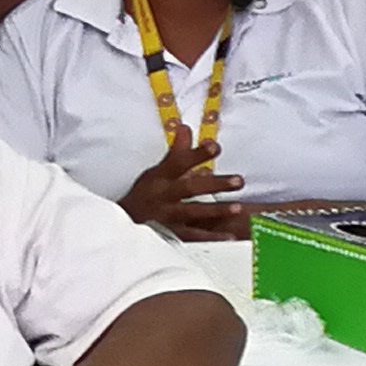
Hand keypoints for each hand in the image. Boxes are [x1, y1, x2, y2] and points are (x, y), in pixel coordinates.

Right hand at [120, 140, 249, 239]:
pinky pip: (193, 236)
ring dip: (216, 210)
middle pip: (189, 188)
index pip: (178, 162)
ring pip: (192, 212)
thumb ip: (176, 152)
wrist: (126, 224)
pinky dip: (211, 238)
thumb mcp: (157, 171)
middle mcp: (164, 195)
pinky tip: (230, 237)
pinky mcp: (171, 234)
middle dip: (214, 184)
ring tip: (237, 207)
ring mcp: (167, 216)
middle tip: (239, 181)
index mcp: (161, 177)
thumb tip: (186, 128)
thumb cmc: (146, 195)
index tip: (215, 146)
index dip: (196, 154)